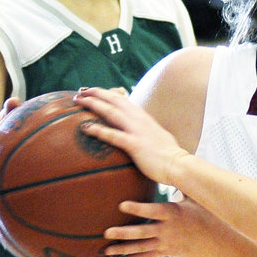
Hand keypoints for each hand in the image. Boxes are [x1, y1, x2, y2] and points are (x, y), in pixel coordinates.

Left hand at [74, 87, 188, 185]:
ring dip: (94, 104)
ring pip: (111, 112)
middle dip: (96, 93)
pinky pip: (113, 135)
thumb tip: (138, 131)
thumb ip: (145, 130)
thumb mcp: (156, 135)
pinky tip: (85, 127)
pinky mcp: (134, 144)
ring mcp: (137, 131)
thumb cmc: (168, 155)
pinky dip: (98, 130)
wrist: (178, 165)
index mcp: (143, 117)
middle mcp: (139, 120)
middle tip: (80, 91)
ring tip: (78, 100)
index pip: (123, 100)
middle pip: (115, 100)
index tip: (93, 92)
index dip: (107, 93)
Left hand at [103, 197, 223, 256]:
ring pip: (140, 247)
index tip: (121, 204)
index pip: (153, 210)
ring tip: (105, 249)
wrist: (218, 243)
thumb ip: (184, 185)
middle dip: (124, 233)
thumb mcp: (197, 199)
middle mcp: (167, 230)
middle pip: (143, 232)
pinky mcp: (165, 252)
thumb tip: (177, 166)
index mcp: (174, 213)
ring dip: (122, 248)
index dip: (138, 208)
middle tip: (106, 232)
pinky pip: (145, 256)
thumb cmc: (209, 217)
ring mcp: (166, 243)